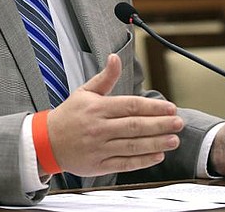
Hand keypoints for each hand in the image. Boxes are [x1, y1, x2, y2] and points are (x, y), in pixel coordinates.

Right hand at [46, 54, 184, 176]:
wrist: (46, 142)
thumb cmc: (68, 116)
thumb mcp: (84, 91)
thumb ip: (105, 77)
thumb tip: (115, 58)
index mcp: (97, 108)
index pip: (130, 106)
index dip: (152, 106)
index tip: (170, 107)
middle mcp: (99, 128)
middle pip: (135, 126)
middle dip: (160, 124)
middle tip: (178, 122)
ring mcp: (100, 148)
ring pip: (132, 146)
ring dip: (156, 143)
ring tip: (173, 140)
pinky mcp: (99, 165)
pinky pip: (124, 163)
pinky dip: (142, 161)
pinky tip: (157, 156)